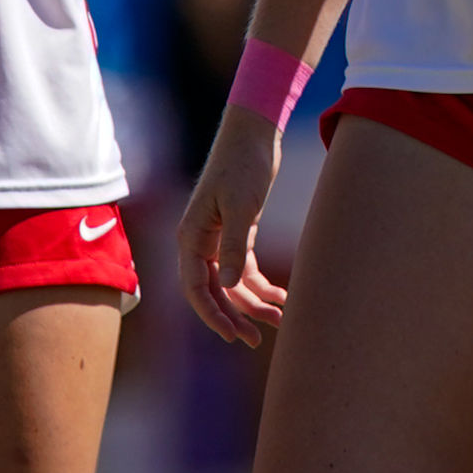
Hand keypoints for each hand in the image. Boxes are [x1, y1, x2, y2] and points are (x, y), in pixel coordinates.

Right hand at [177, 107, 287, 346]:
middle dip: (235, 316)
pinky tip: (281, 296)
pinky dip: (261, 283)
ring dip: (253, 302)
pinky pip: (245, 268)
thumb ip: (234, 246)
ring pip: (232, 283)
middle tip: (257, 340)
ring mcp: (220, 239)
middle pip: (214, 291)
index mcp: (191, 237)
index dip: (212, 315)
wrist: (255, 133)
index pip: (195, 288)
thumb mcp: (241, 205)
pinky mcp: (239, 232)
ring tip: (280, 319)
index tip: (232, 336)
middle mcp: (201, 242)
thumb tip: (227, 288)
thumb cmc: (243, 163)